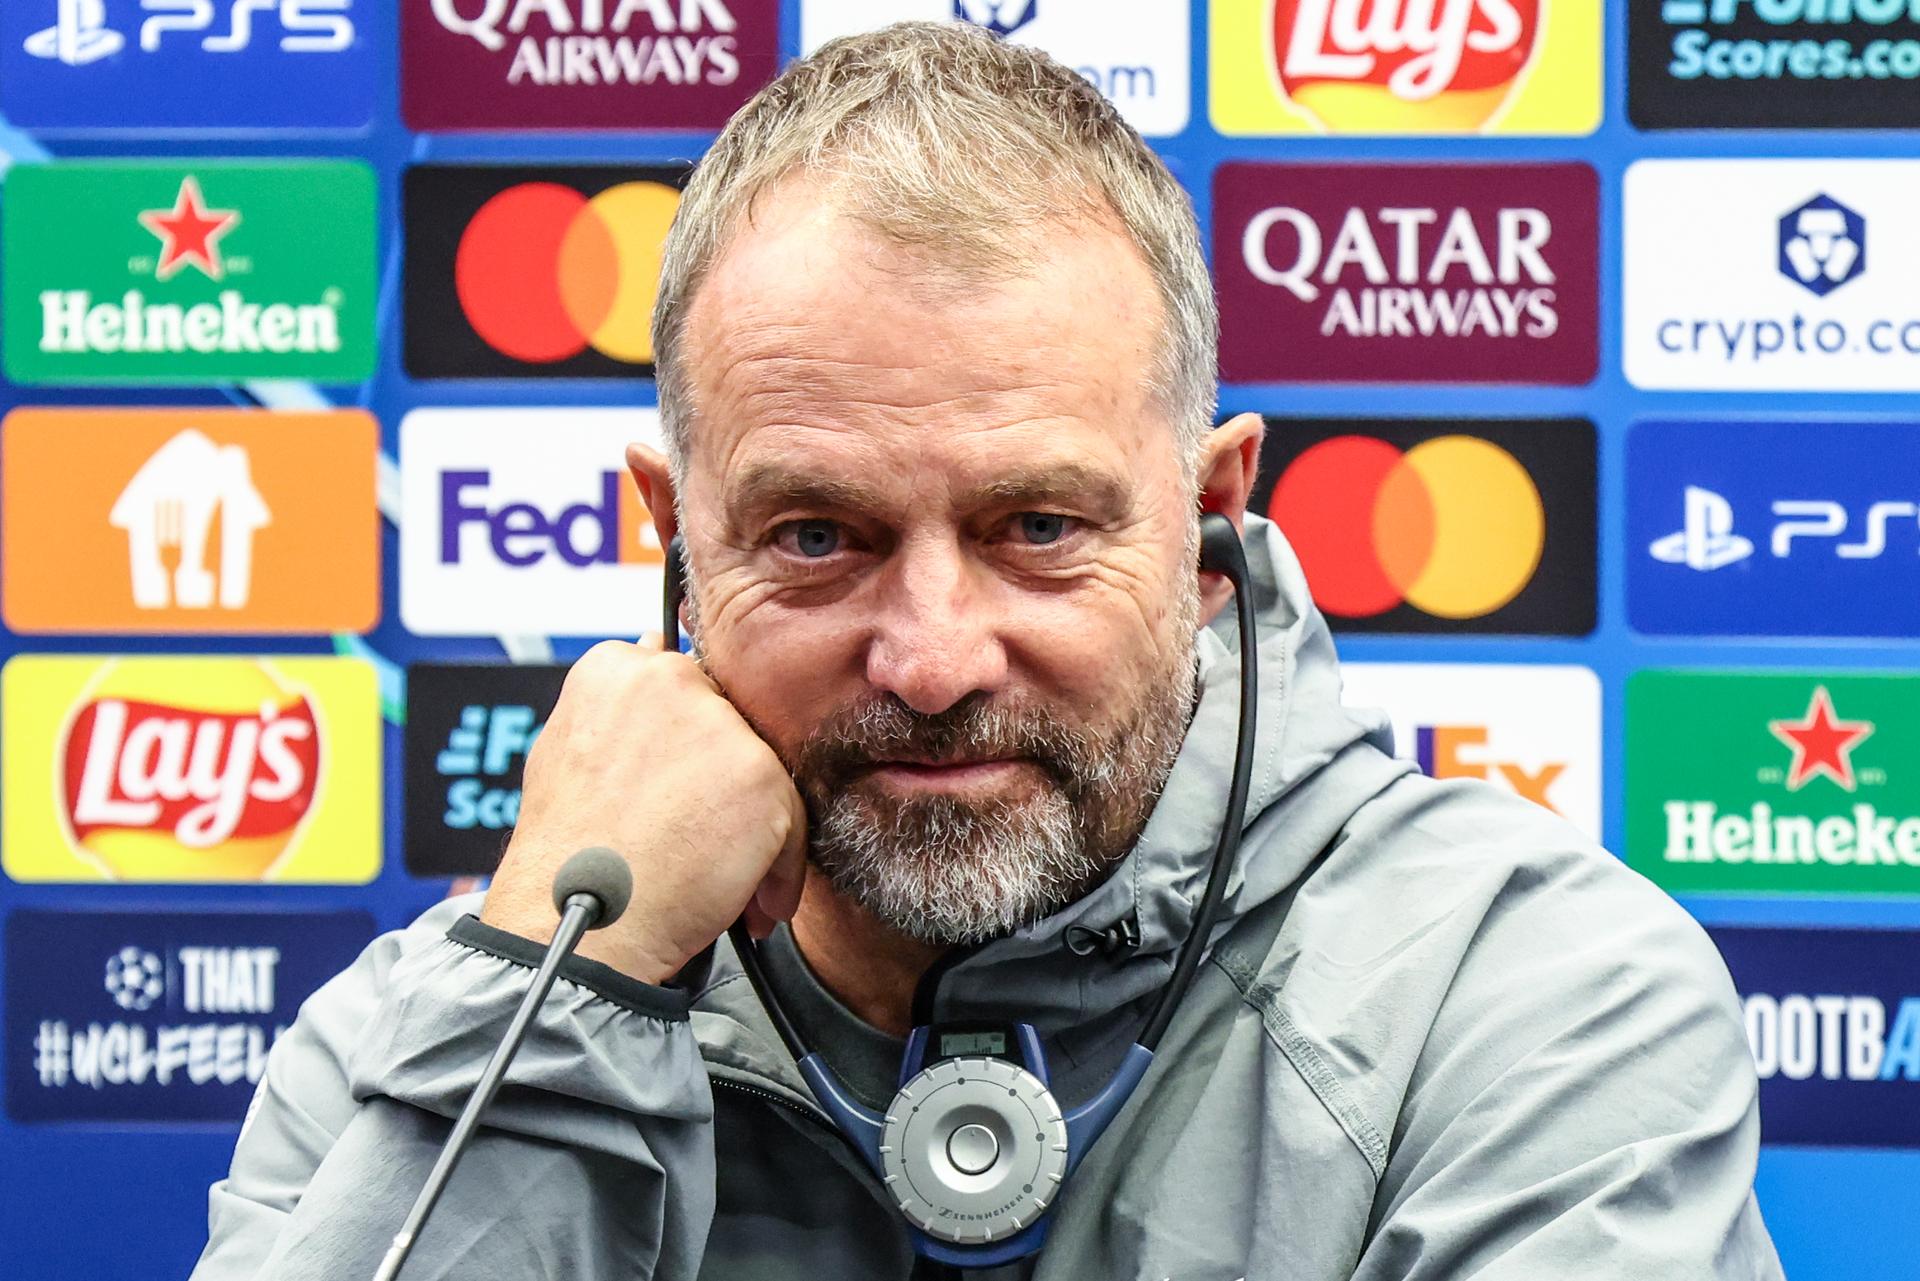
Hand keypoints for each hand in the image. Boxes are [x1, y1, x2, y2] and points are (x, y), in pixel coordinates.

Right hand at [478, 640, 807, 984]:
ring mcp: (718, 725)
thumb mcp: (568, 751)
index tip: (674, 792)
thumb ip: (621, 701)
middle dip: (718, 786)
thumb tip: (655, 642)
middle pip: (729, 726)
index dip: (684, 750)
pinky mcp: (760, 774)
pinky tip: (737, 896)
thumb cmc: (565, 855)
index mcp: (616, 668)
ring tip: (708, 876)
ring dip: (748, 828)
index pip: (684, 688)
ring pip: (762, 773)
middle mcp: (669, 680)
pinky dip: (775, 867)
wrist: (576, 923)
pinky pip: (791, 819)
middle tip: (689, 839)